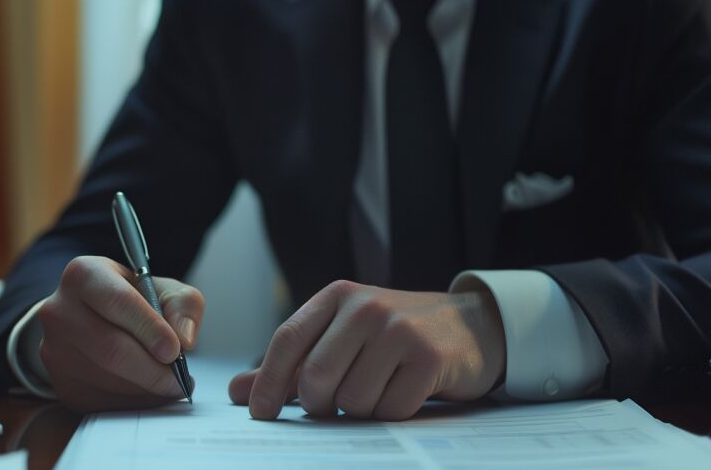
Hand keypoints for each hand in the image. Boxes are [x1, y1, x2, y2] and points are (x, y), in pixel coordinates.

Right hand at [35, 256, 201, 411]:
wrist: (92, 316)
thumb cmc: (130, 301)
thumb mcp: (162, 288)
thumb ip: (183, 304)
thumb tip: (184, 338)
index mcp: (84, 275)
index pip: (117, 302)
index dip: (149, 328)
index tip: (174, 350)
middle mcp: (60, 310)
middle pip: (111, 349)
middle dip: (152, 369)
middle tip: (179, 378)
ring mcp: (54, 349)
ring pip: (106, 379)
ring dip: (145, 389)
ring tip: (167, 384)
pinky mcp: (60, 383)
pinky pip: (100, 402)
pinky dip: (132, 402)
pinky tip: (147, 392)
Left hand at [228, 280, 503, 420]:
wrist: (472, 326)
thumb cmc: (397, 336)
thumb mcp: (342, 337)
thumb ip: (291, 364)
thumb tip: (237, 391)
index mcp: (337, 297)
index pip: (286, 340)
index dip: (268, 382)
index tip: (260, 414)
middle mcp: (366, 308)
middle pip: (315, 378)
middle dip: (319, 406)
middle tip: (334, 407)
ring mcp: (399, 331)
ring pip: (352, 400)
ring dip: (360, 411)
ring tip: (380, 390)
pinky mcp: (429, 359)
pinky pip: (390, 410)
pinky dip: (392, 414)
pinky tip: (406, 393)